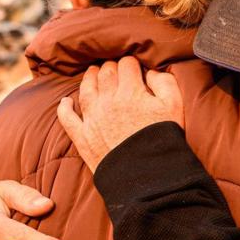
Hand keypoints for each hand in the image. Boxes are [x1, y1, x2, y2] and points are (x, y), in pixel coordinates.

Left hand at [57, 56, 182, 173]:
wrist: (148, 176)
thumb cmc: (163, 139)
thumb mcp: (175, 106)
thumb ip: (164, 82)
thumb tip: (150, 72)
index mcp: (131, 91)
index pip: (127, 65)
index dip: (131, 63)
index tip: (134, 67)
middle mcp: (108, 101)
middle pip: (105, 73)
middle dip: (111, 67)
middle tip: (115, 69)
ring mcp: (93, 119)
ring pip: (86, 89)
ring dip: (89, 77)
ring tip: (93, 72)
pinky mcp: (83, 138)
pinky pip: (67, 119)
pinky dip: (64, 108)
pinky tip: (65, 101)